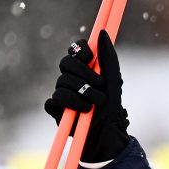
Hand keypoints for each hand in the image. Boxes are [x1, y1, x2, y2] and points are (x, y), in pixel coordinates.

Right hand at [43, 29, 129, 162]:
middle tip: (100, 85)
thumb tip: (101, 32)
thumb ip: (108, 58)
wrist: (107, 135)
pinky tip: (82, 111)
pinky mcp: (56, 109)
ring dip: (82, 92)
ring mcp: (62, 93)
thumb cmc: (112, 110)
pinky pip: (54, 99)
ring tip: (95, 104)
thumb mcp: (114, 82)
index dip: (81, 50)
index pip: (75, 50)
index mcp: (86, 70)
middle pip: (66, 63)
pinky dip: (71, 104)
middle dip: (84, 73)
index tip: (91, 56)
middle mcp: (72, 79)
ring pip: (61, 81)